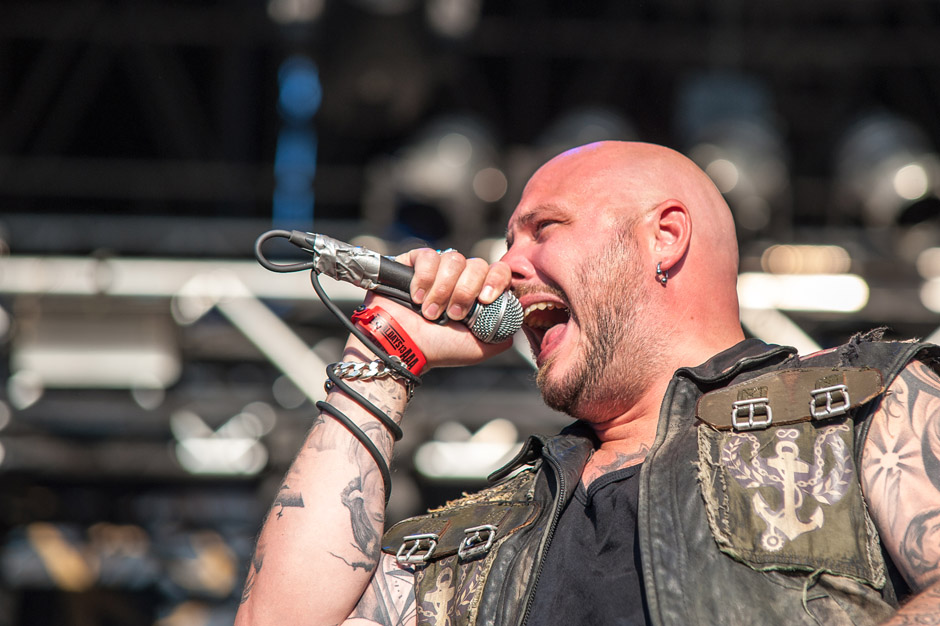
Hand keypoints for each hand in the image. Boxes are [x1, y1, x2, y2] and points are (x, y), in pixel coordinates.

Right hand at [363, 247, 513, 368]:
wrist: (402, 348)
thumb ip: (502, 333)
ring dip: (442, 290)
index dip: (495, 280)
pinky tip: (416, 297)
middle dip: (465, 291)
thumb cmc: (437, 350)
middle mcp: (459, 278)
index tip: (484, 299)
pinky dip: (424, 278)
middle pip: (476, 264)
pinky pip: (428, 256)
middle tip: (452, 315)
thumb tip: (517, 319)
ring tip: (429, 312)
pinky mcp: (412, 262)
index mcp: (477, 293)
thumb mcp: (479, 348)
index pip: (499, 271)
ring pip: (453, 259)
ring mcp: (436, 269)